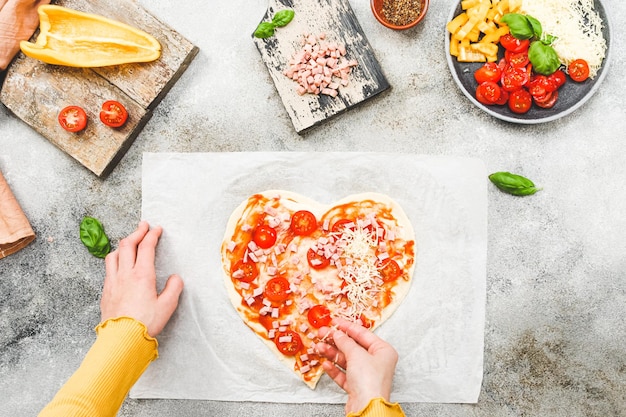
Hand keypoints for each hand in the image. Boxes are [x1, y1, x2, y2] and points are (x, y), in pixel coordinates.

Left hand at [100, 221, 183, 336]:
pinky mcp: (106, 291)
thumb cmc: (145, 323)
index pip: (146, 247)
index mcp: (142, 275)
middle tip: (143, 226)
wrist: (121, 338)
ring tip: (130, 243)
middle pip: (128, 244)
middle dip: (137, 232)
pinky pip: (108, 268)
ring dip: (123, 244)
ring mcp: (113, 282)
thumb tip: (174, 279)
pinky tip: (119, 264)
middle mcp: (125, 274)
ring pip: (114, 254)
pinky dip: (115, 259)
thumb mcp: (167, 306)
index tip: (157, 229)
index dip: (152, 235)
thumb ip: (173, 289)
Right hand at [315, 318, 398, 414]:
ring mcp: (366, 375)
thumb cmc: (370, 381)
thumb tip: (338, 334)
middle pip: (353, 347)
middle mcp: (377, 362)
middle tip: (322, 333)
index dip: (347, 326)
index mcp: (383, 351)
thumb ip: (345, 342)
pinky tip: (326, 364)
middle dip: (336, 340)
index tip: (335, 321)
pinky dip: (334, 369)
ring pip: (346, 360)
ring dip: (332, 353)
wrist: (366, 408)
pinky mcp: (357, 387)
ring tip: (319, 347)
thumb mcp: (356, 355)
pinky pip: (344, 374)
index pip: (363, 334)